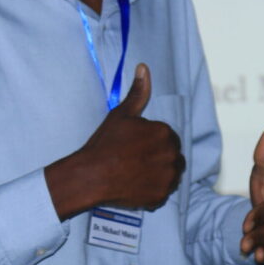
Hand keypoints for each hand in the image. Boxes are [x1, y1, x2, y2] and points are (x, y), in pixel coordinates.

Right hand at [46, 64, 184, 218]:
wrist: (91, 176)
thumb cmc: (105, 144)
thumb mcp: (121, 114)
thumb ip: (138, 92)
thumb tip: (144, 67)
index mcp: (165, 133)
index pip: (168, 137)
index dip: (151, 142)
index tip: (135, 147)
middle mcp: (172, 155)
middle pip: (172, 156)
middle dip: (158, 157)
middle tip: (135, 160)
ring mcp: (168, 178)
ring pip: (171, 174)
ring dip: (160, 173)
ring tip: (136, 173)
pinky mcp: (161, 197)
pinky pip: (163, 192)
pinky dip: (153, 190)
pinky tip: (136, 185)